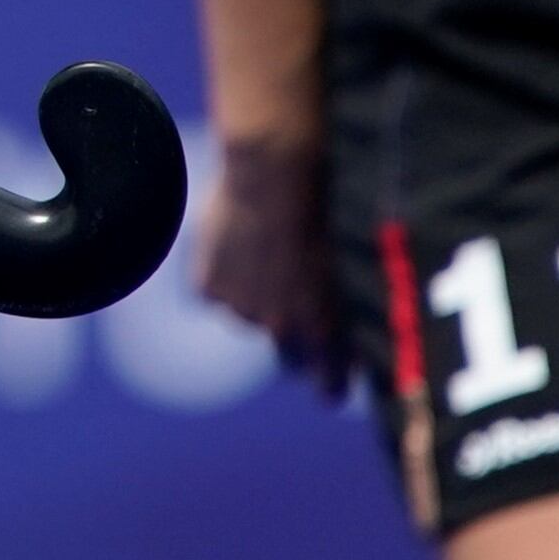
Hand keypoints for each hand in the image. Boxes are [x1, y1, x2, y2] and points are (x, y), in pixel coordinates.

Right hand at [197, 130, 341, 394]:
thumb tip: (347, 323)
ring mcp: (241, 310)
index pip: (329, 384)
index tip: (332, 386)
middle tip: (296, 302)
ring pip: (249, 315)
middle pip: (287, 356)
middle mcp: (281, 329)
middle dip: (294, 340)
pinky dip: (221, 272)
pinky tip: (234, 238)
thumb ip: (344, 303)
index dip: (331, 382)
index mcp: (324, 328)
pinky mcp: (208, 288)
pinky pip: (214, 289)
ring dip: (256, 296)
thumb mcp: (350, 261)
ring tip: (265, 247)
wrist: (275, 172)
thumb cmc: (328, 208)